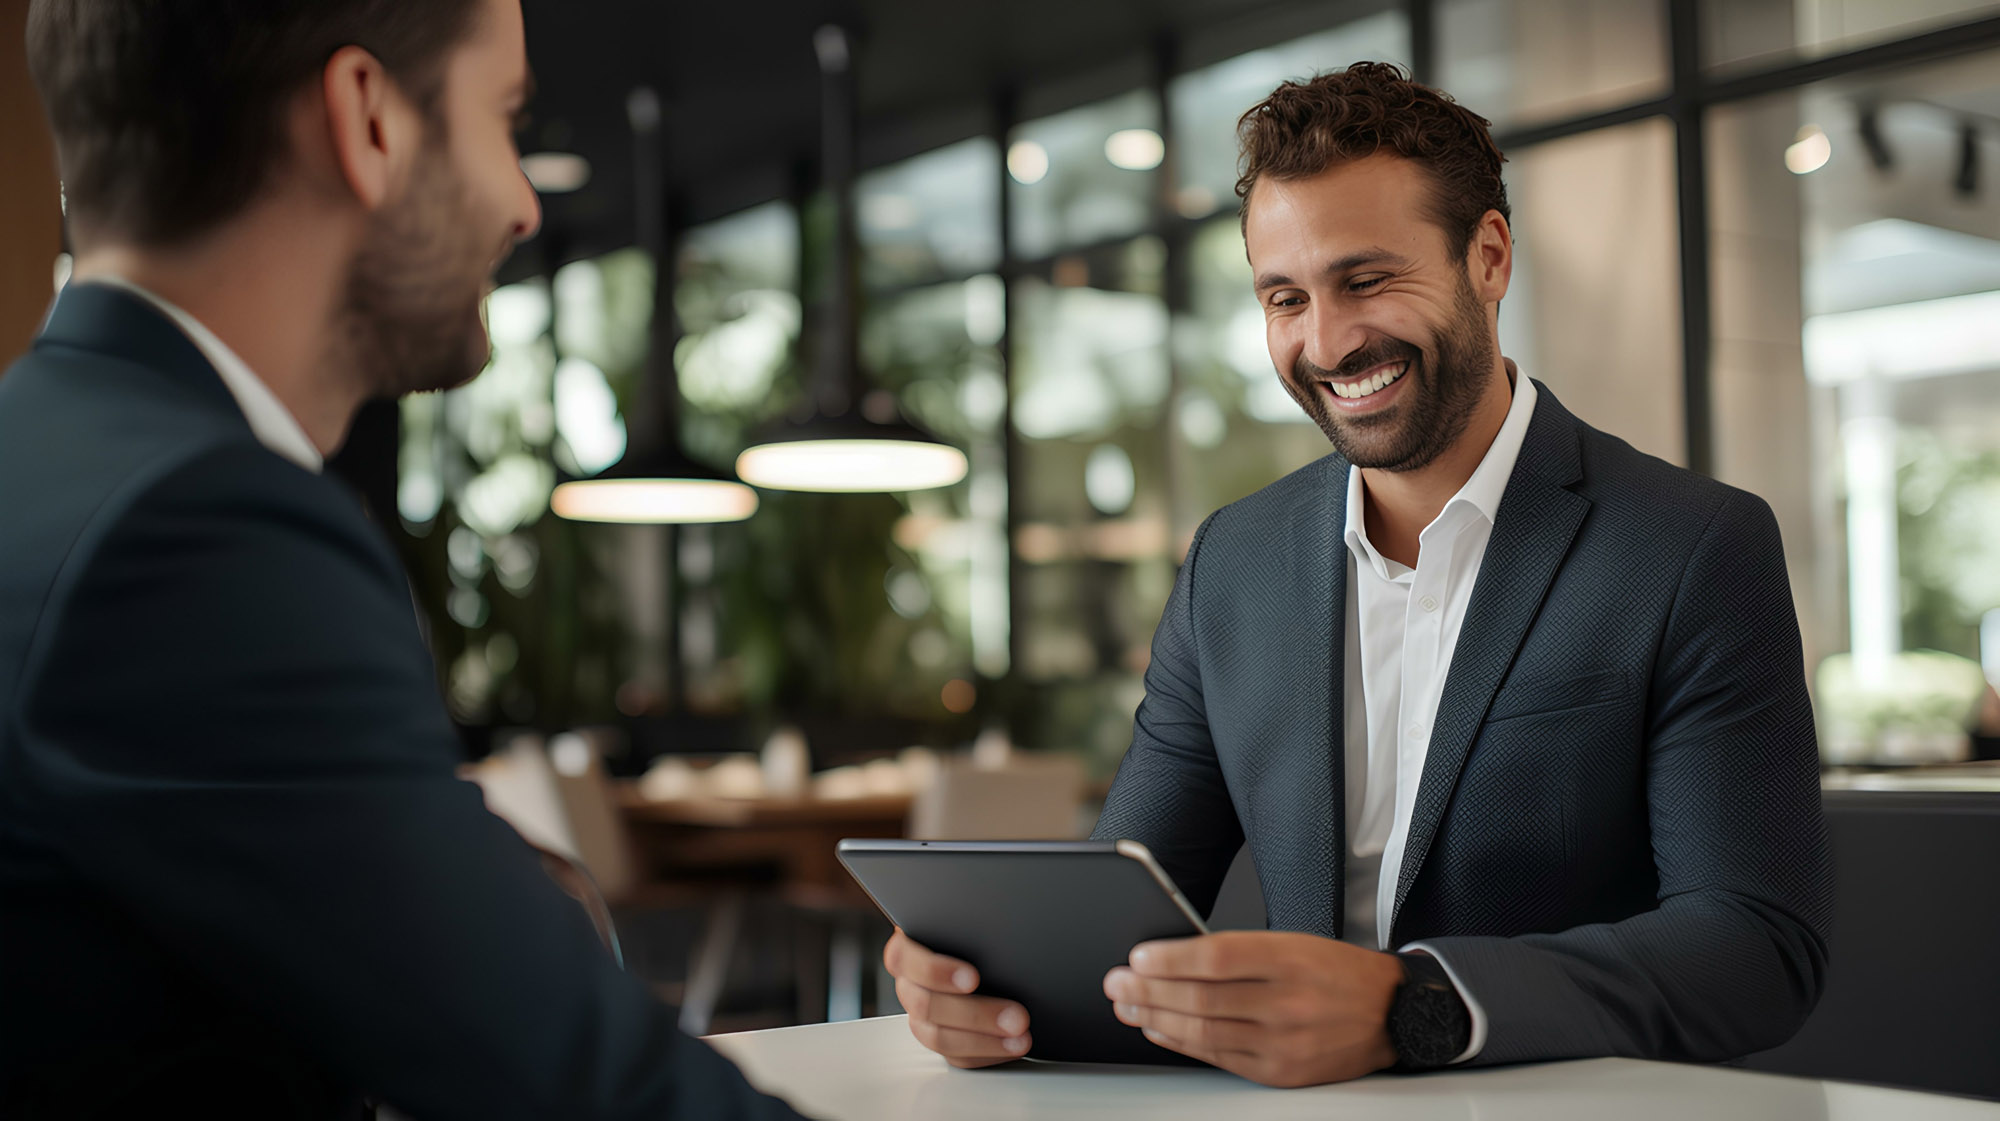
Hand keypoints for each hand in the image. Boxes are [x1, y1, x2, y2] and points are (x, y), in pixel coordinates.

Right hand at [883, 927, 1031, 1067]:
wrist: (989, 947)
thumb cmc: (973, 927)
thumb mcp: (968, 916)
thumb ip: (969, 920)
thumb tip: (999, 921)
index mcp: (906, 948)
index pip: (906, 960)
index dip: (937, 972)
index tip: (974, 978)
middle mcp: (909, 985)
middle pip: (927, 1005)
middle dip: (975, 1014)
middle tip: (1016, 1016)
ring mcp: (921, 1016)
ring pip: (940, 1037)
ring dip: (984, 1040)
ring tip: (1020, 1036)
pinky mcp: (943, 1038)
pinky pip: (957, 1056)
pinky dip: (987, 1054)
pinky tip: (1012, 1046)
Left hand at [1103, 931, 1402, 1087]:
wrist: (1392, 1013)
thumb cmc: (1337, 972)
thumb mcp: (1295, 943)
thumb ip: (1240, 951)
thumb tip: (1175, 955)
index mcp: (1291, 959)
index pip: (1217, 958)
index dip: (1171, 959)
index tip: (1138, 956)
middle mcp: (1288, 1002)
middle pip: (1202, 998)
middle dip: (1150, 991)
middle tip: (1117, 983)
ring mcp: (1284, 1042)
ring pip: (1204, 1031)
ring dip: (1157, 1019)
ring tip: (1129, 1006)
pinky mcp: (1281, 1073)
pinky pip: (1219, 1058)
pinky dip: (1182, 1043)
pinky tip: (1159, 1030)